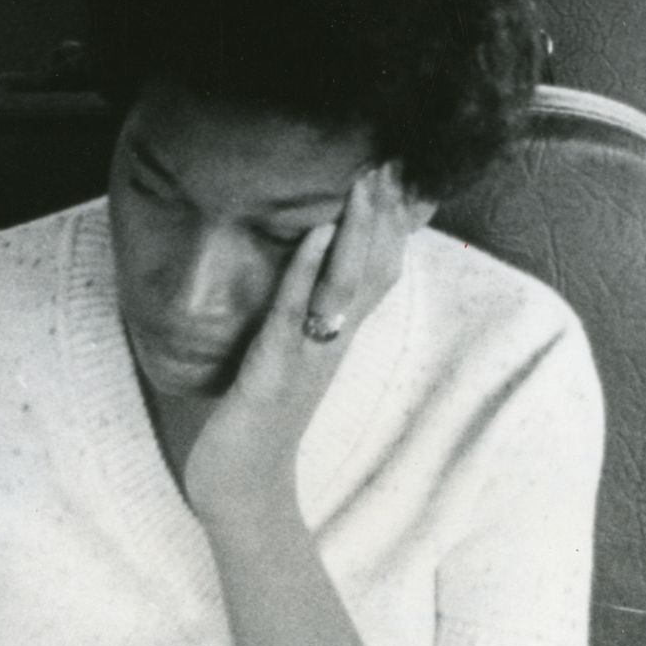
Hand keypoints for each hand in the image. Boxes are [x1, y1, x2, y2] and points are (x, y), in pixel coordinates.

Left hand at [182, 163, 431, 527]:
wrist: (242, 490)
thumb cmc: (257, 420)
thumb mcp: (288, 358)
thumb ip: (300, 315)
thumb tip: (298, 267)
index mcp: (336, 333)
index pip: (379, 266)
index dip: (394, 218)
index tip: (402, 167)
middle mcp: (333, 339)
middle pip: (375, 265)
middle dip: (386, 211)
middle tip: (397, 155)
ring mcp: (309, 355)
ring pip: (346, 283)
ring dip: (358, 230)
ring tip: (368, 180)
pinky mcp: (276, 371)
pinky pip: (297, 314)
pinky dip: (308, 271)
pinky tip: (315, 234)